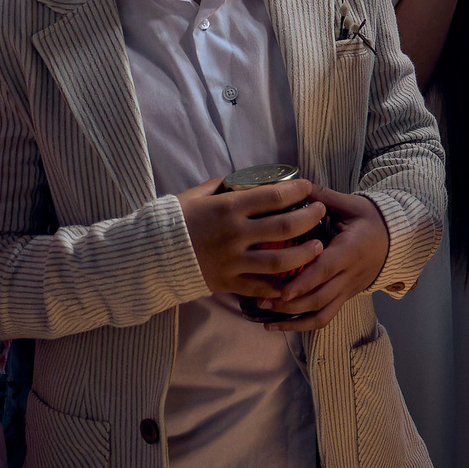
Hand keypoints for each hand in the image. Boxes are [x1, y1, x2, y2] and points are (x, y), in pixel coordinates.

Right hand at [176, 179, 327, 299]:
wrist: (148, 255)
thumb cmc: (174, 221)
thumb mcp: (197, 195)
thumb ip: (224, 187)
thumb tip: (248, 180)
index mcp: (228, 209)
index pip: (273, 196)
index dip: (297, 191)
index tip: (309, 188)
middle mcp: (234, 235)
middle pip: (284, 227)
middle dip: (309, 218)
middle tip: (321, 212)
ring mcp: (232, 261)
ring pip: (279, 261)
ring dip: (303, 254)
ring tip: (318, 247)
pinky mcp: (227, 283)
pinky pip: (259, 287)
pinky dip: (279, 286)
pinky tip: (295, 280)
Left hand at [261, 185, 392, 332]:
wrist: (395, 239)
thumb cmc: (369, 220)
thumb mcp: (350, 204)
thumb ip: (324, 198)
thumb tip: (297, 186)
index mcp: (350, 250)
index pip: (326, 270)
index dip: (304, 282)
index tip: (281, 289)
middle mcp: (349, 274)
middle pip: (320, 297)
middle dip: (289, 303)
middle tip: (260, 300)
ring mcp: (347, 290)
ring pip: (321, 313)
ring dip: (292, 318)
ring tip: (265, 314)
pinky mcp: (344, 298)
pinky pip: (324, 318)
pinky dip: (301, 326)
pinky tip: (278, 326)